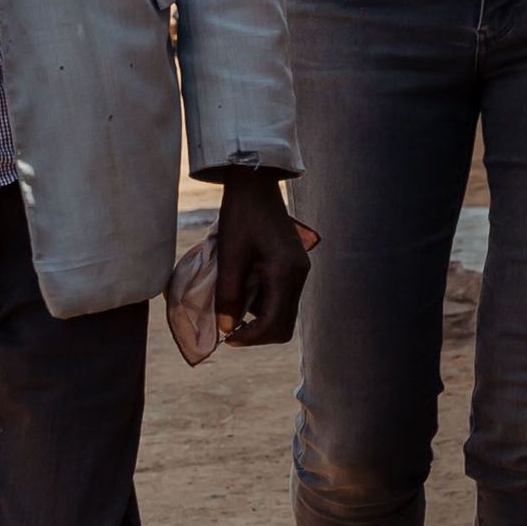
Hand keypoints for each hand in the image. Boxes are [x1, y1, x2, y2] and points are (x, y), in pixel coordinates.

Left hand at [209, 168, 308, 343]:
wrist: (255, 186)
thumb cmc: (240, 216)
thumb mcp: (230, 256)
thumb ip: (228, 295)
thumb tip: (227, 329)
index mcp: (285, 273)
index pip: (273, 324)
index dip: (249, 338)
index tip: (226, 339)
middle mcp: (299, 276)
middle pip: (284, 325)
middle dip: (257, 334)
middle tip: (229, 329)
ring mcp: (300, 271)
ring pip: (284, 313)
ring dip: (259, 318)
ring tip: (233, 305)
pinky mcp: (295, 267)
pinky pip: (282, 297)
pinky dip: (264, 303)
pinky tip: (244, 290)